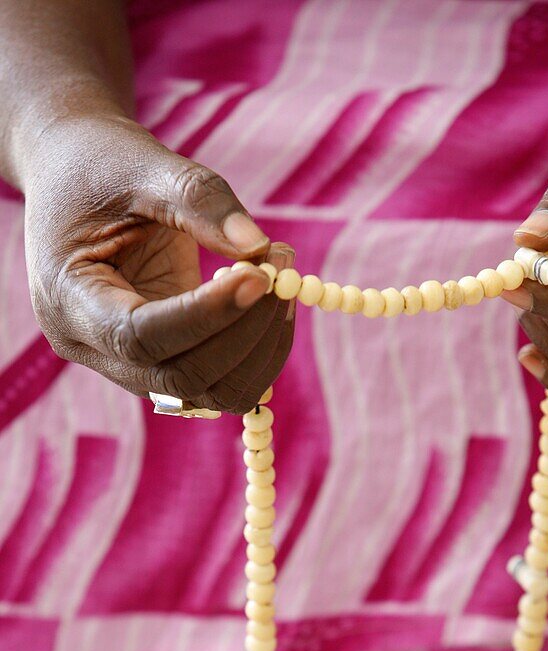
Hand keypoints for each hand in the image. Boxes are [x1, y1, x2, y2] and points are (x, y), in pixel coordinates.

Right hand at [23, 114, 294, 413]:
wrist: (74, 173)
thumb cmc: (99, 163)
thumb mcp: (143, 164)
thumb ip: (200, 200)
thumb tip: (260, 248)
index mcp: (68, 300)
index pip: (140, 337)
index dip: (206, 316)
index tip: (258, 275)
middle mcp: (93, 347)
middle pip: (181, 376)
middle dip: (244, 332)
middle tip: (280, 270)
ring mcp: (129, 363)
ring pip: (208, 392)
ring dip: (259, 349)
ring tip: (280, 280)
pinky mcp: (164, 361)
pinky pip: (219, 381)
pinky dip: (256, 352)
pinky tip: (269, 301)